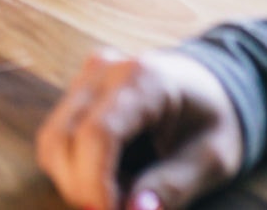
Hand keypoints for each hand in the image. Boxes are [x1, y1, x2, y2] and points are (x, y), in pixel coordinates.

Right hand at [36, 48, 244, 209]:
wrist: (211, 86)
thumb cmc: (215, 122)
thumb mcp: (213, 160)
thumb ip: (173, 186)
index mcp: (145, 78)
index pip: (99, 133)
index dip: (95, 183)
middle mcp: (105, 70)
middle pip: (64, 138)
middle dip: (81, 189)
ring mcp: (86, 77)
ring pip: (52, 141)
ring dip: (74, 182)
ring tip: (114, 198)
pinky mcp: (76, 91)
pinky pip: (55, 139)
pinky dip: (72, 170)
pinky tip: (107, 181)